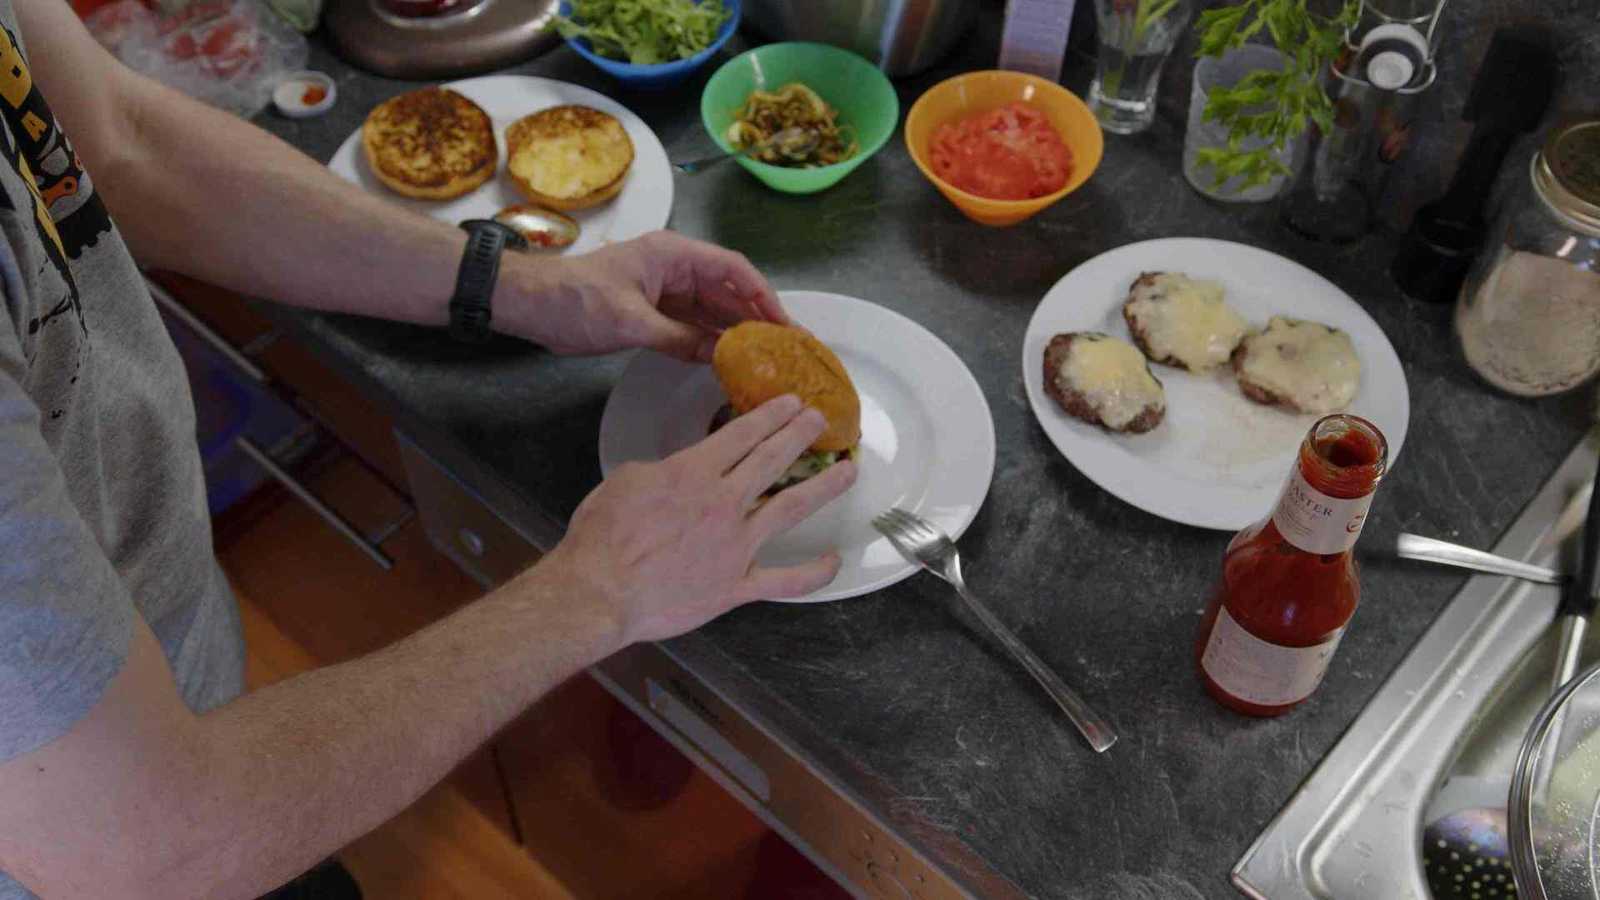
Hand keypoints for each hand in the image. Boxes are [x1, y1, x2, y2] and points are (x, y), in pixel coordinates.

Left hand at [497, 230, 788, 361]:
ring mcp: (664, 290)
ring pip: (711, 309)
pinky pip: (691, 324)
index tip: (783, 322)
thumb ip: (680, 339)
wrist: (530, 305)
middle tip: (785, 345)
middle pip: (727, 290)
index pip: (732, 270)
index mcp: (673, 255)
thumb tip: (720, 354)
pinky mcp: (653, 310)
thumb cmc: (575, 301)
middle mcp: (674, 268)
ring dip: (736, 330)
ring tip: (766, 355)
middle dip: (756, 315)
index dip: (762, 295)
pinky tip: (729, 358)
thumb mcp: (631, 323)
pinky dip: (710, 340)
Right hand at [542, 395, 855, 644]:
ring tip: (849, 471)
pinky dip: (813, 572)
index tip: (791, 403)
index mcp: (694, 474)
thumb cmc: (603, 537)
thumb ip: (661, 471)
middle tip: (822, 420)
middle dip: (801, 435)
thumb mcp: (625, 481)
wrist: (602, 590)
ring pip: (790, 508)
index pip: (742, 434)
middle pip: (772, 460)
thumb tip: (675, 473)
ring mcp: (736, 546)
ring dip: (823, 487)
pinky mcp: (736, 585)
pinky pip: (784, 580)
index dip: (770, 415)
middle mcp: (723, 504)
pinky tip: (833, 560)